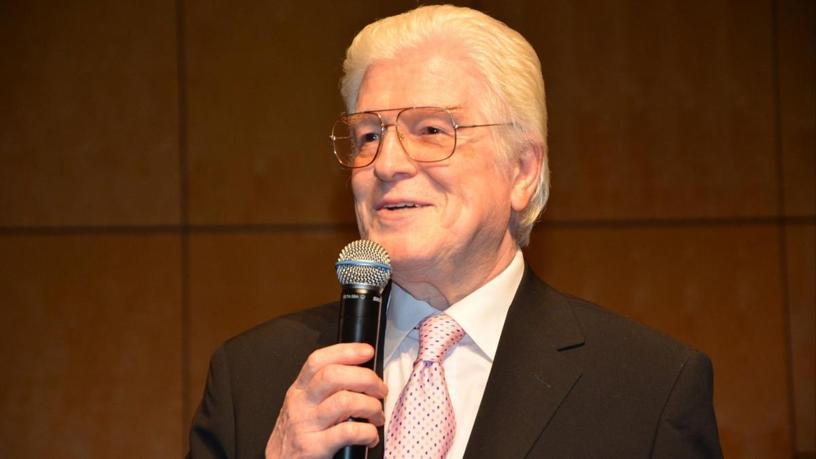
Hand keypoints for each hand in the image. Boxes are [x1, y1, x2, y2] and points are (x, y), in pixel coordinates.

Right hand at [265, 343, 387, 458]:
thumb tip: (360, 378)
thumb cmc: (296, 438)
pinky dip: (367, 432)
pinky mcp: (313, 447)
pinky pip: (348, 432)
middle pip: (334, 375)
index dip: (346, 351)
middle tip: (380, 390)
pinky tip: (370, 437)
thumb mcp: (304, 407)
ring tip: (377, 415)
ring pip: (344, 401)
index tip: (367, 351)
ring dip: (370, 406)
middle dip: (366, 378)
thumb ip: (323, 392)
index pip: (319, 360)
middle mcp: (300, 403)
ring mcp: (305, 425)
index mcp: (299, 390)